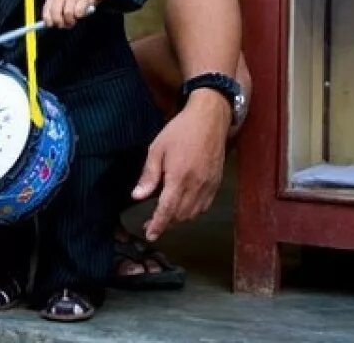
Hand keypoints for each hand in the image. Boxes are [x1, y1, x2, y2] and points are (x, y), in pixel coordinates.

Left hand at [41, 0, 99, 28]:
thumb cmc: (69, 7)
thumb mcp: (59, 11)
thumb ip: (52, 17)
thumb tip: (49, 25)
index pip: (47, 11)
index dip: (49, 20)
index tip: (52, 25)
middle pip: (56, 12)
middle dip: (60, 22)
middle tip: (64, 25)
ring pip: (68, 13)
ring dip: (70, 20)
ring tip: (73, 20)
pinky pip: (78, 12)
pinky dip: (78, 16)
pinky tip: (79, 16)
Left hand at [131, 89, 229, 241]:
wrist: (209, 119)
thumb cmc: (180, 131)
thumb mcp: (157, 148)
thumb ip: (148, 175)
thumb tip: (137, 196)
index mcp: (179, 178)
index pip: (167, 210)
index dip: (158, 225)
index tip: (150, 235)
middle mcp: (196, 186)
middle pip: (181, 215)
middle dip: (166, 223)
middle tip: (151, 222)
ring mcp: (209, 186)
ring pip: (193, 213)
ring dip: (179, 218)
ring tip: (166, 215)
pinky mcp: (216, 183)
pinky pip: (205, 206)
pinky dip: (193, 211)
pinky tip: (184, 205)